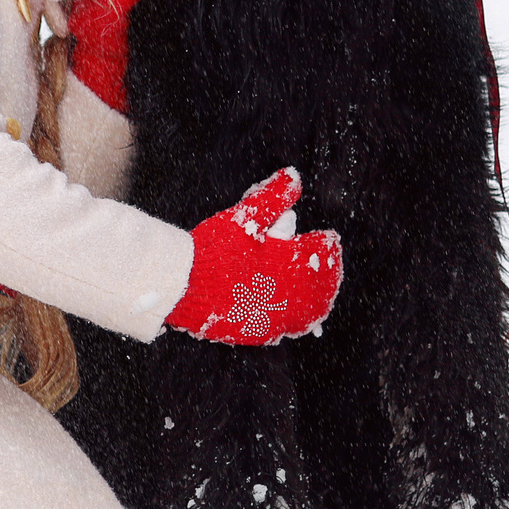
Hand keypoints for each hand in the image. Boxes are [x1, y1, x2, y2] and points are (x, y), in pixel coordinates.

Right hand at [166, 168, 342, 345]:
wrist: (182, 283)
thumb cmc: (213, 249)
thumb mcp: (245, 216)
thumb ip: (273, 196)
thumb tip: (293, 177)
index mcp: (290, 264)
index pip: (322, 253)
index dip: (326, 245)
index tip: (326, 239)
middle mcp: (287, 294)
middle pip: (322, 287)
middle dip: (326, 273)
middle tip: (326, 264)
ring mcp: (273, 317)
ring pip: (308, 312)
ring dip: (314, 297)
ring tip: (314, 288)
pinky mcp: (257, 331)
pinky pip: (286, 327)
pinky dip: (292, 315)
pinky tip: (286, 305)